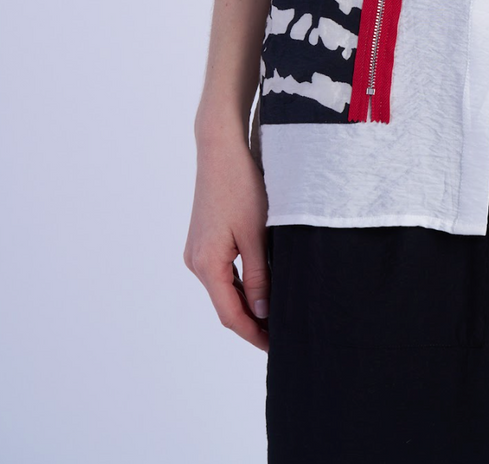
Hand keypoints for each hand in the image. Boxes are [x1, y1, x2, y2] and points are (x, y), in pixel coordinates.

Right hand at [183, 127, 271, 350]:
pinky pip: (222, 272)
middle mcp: (195, 262)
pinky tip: (262, 286)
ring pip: (224, 288)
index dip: (254, 334)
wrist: (221, 149)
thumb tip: (262, 312)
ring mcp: (197, 250)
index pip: (231, 316)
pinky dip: (241, 284)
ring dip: (248, 303)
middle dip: (253, 322)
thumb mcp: (255, 234)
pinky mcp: (204, 239)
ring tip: (277, 314)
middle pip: (226, 305)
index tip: (276, 347)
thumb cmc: (241, 186)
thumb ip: (259, 276)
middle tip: (282, 335)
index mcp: (206, 265)